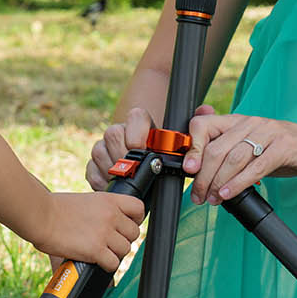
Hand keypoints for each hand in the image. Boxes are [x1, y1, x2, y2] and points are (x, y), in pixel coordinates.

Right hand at [35, 191, 145, 272]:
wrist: (40, 216)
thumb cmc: (56, 208)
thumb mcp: (86, 202)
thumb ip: (102, 212)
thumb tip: (112, 228)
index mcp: (109, 200)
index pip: (138, 208)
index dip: (135, 220)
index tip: (126, 225)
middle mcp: (111, 215)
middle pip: (133, 233)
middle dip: (122, 240)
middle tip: (108, 242)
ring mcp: (104, 233)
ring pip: (125, 250)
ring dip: (114, 253)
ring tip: (99, 251)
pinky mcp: (96, 249)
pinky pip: (113, 264)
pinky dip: (106, 265)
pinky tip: (94, 260)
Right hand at [85, 105, 212, 189]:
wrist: (145, 166)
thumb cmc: (164, 153)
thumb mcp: (181, 139)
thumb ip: (194, 123)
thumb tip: (205, 110)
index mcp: (139, 121)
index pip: (135, 117)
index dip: (137, 131)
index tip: (142, 146)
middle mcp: (118, 132)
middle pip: (114, 134)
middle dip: (125, 154)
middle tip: (136, 168)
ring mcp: (103, 148)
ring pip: (100, 151)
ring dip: (113, 167)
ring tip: (127, 179)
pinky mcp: (94, 165)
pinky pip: (91, 169)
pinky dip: (100, 180)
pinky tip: (113, 187)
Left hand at [184, 113, 296, 205]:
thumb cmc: (286, 149)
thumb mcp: (253, 147)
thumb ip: (229, 151)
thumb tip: (198, 164)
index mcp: (239, 121)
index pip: (204, 124)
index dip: (192, 147)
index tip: (188, 170)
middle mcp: (252, 122)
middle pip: (216, 148)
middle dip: (203, 176)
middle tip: (198, 196)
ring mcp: (270, 133)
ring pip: (234, 158)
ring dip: (219, 183)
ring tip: (212, 199)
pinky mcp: (286, 147)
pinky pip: (257, 166)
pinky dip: (239, 183)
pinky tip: (229, 194)